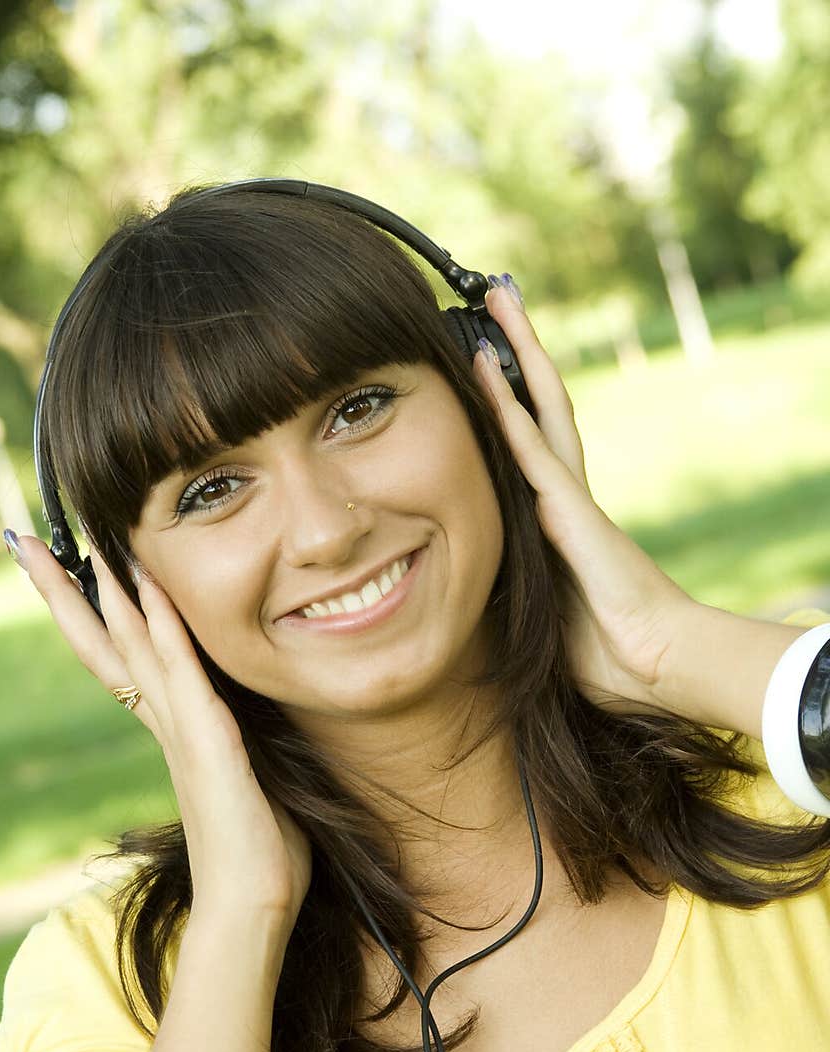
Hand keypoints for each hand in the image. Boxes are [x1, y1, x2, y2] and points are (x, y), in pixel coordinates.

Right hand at [12, 537, 312, 933]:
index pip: (124, 660)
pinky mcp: (209, 744)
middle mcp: (168, 726)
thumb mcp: (250, 786)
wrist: (251, 911)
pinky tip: (146, 588)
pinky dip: (164, 627)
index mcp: (176, 733)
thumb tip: (254, 748)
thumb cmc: (259, 856)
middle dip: (68, 592)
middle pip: (106, 644)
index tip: (70, 570)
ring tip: (78, 543)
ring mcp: (183, 733)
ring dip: (107, 593)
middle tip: (27, 543)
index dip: (95, 614)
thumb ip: (243, 755)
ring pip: (134, 648)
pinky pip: (182, 673)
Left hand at [472, 278, 696, 714]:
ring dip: (519, 354)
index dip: (510, 398)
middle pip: (541, 404)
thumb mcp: (546, 617)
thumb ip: (520, 592)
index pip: (530, 442)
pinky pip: (534, 455)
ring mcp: (571, 498)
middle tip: (496, 299)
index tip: (487, 359)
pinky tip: (488, 371)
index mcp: (560, 518)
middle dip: (520, 350)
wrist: (658, 665)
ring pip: (541, 409)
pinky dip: (509, 413)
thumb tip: (480, 599)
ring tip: (498, 300)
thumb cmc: (610, 652)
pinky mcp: (573, 515)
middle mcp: (566, 494)